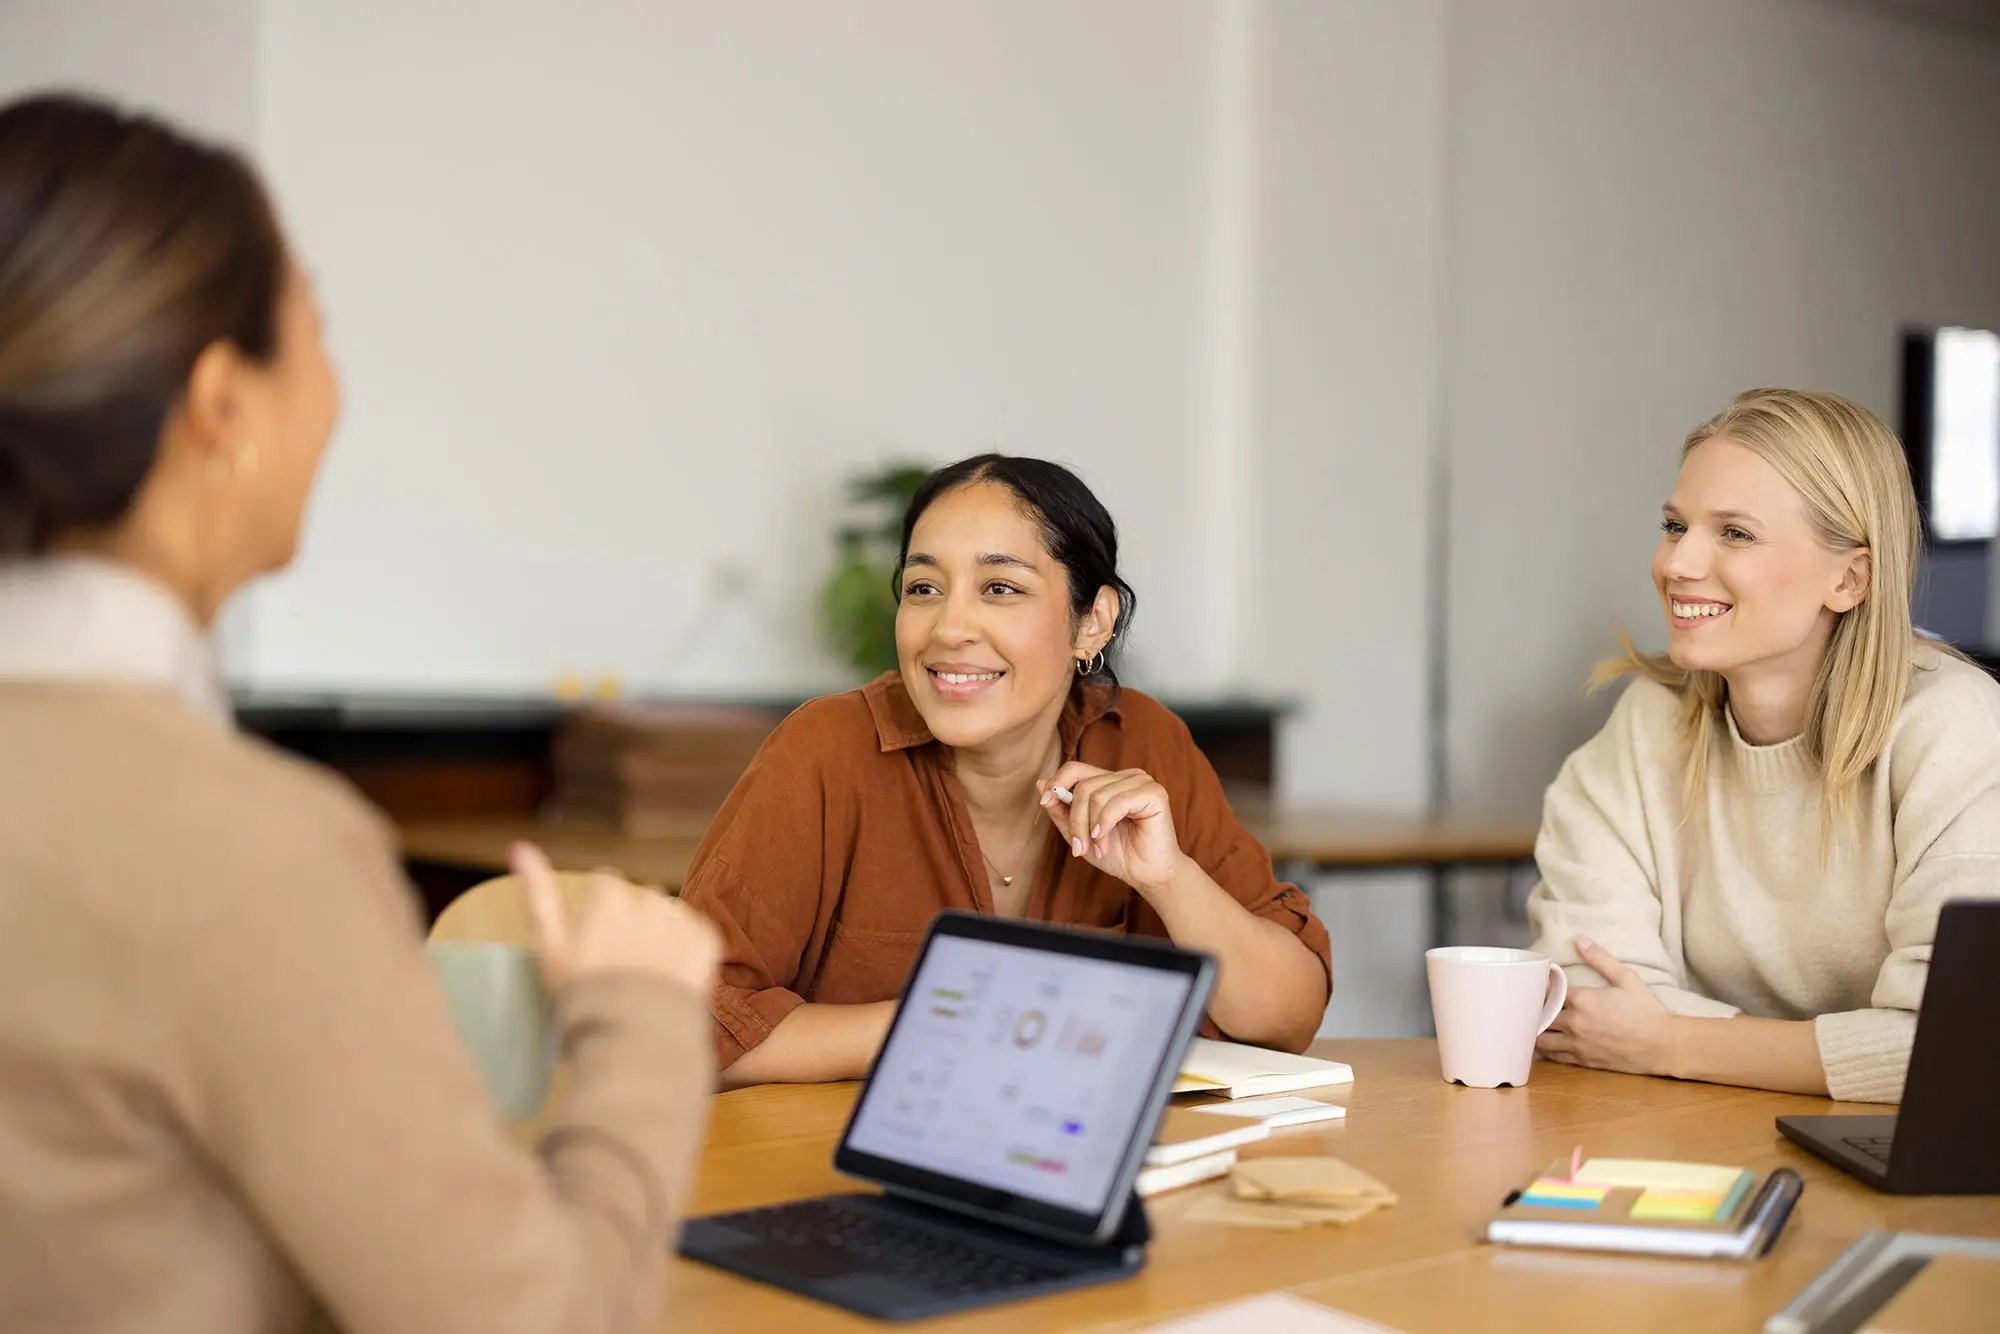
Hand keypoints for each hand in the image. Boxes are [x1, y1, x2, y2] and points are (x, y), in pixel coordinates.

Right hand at [512, 841, 720, 995]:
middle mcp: (648, 897)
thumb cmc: (583, 999)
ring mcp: (681, 919)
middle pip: (638, 898)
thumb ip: (538, 894)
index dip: (597, 917)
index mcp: (609, 895)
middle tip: (619, 967)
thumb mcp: (549, 949)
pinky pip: (696, 933)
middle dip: (630, 923)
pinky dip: (686, 951)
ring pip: (668, 914)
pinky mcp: (708, 941)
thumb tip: (519, 847)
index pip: (605, 885)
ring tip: (645, 977)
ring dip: (659, 933)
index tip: (593, 948)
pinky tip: (670, 979)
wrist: (636, 1044)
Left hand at [1038, 762, 1187, 895]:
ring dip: (1091, 828)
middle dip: (1076, 820)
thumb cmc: (1118, 854)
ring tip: (1098, 848)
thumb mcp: (1080, 833)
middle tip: (1079, 847)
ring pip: (1097, 795)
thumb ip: (1061, 810)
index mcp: (1110, 781)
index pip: (1076, 768)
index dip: (1057, 782)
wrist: (1146, 875)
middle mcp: (1126, 776)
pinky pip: (1116, 802)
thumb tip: (1041, 784)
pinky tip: (1105, 841)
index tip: (1044, 802)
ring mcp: (1141, 782)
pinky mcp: (1154, 793)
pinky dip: (1105, 824)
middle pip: (1084, 785)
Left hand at [1535, 936, 1675, 1076]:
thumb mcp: (1626, 978)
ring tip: (1534, 1022)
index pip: (1547, 989)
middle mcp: (1574, 1022)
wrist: (1663, 1045)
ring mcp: (1577, 1043)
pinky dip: (1545, 1048)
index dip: (1539, 985)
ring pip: (1541, 1038)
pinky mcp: (1583, 1060)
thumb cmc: (1646, 1010)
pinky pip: (1554, 1055)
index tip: (1537, 981)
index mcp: (1582, 999)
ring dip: (1535, 1029)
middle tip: (1530, 1002)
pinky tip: (1545, 1041)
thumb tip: (1580, 939)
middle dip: (1533, 1007)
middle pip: (1539, 1013)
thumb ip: (1601, 958)